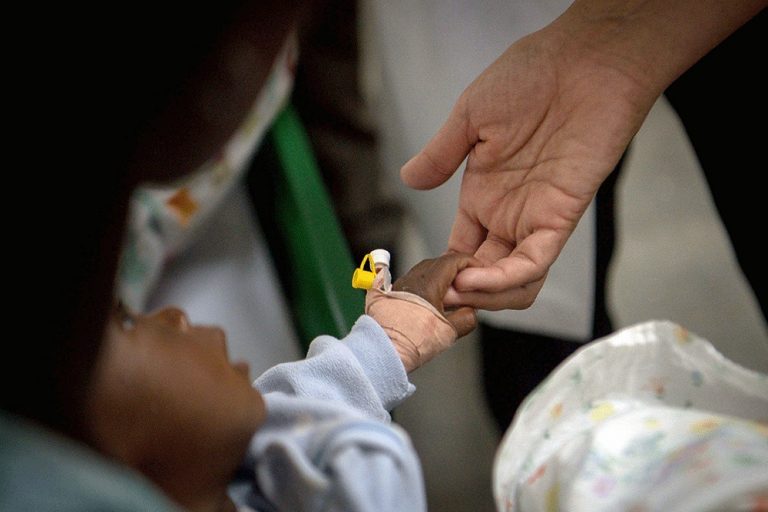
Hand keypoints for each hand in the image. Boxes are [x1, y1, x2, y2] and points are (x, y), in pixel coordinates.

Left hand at [393, 253, 479, 336]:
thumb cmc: (410, 342)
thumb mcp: (449, 331)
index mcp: (428, 283)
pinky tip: (427, 301)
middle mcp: (411, 280)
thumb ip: (466, 318)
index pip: (452, 260)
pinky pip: (409, 283)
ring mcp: (397, 286)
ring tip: (447, 293)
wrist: (384, 351)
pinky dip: (422, 286)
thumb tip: (470, 312)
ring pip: (422, 272)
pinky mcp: (388, 296)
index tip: (476, 268)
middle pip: (437, 263)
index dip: (468, 262)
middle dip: (453, 269)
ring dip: (437, 278)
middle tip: (465, 281)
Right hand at [400, 9, 660, 309]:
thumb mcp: (470, 117)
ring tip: (455, 293)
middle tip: (435, 300)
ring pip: (512, 282)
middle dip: (458, 294)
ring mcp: (534, 218)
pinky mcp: (560, 217)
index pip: (459, 250)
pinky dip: (504, 279)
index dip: (441, 272)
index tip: (421, 285)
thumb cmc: (530, 77)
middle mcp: (507, 215)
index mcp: (482, 196)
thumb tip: (407, 180)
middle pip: (483, 276)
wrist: (583, 61)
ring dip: (483, 296)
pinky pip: (533, 262)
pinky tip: (474, 280)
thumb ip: (440, 154)